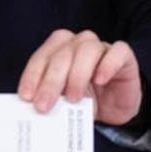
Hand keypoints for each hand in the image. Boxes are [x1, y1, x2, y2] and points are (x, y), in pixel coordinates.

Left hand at [18, 29, 142, 125]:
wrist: (114, 108)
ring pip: (87, 50)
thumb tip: (31, 108)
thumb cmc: (86, 101)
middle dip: (51, 82)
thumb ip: (50, 99)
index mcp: (59, 49)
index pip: (42, 57)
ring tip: (73, 99)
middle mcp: (78, 43)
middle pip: (62, 55)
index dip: (32, 75)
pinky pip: (117, 52)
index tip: (26, 97)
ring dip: (77, 75)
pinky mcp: (124, 56)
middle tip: (44, 106)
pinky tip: (100, 80)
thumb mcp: (63, 102)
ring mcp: (102, 47)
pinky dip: (107, 64)